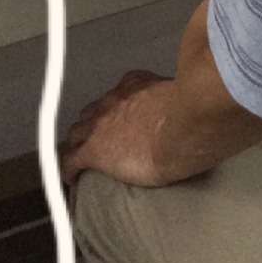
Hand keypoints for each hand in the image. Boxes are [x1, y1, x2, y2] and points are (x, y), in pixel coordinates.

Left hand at [59, 69, 175, 189]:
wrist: (184, 130)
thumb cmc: (192, 114)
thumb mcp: (183, 97)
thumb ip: (175, 98)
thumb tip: (182, 108)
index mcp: (134, 84)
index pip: (116, 95)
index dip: (115, 109)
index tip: (121, 118)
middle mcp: (114, 100)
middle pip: (91, 113)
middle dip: (94, 125)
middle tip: (103, 139)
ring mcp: (100, 125)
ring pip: (77, 134)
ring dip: (80, 144)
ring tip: (84, 157)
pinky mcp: (93, 150)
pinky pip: (70, 161)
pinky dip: (69, 170)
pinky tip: (72, 178)